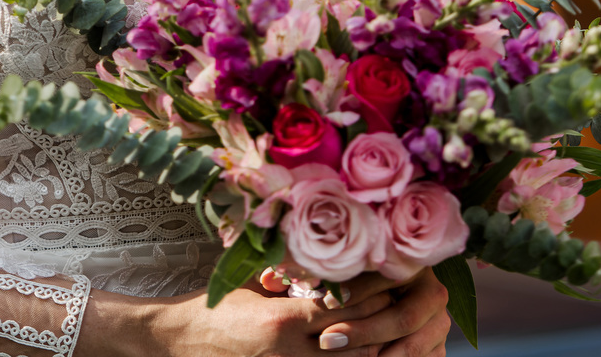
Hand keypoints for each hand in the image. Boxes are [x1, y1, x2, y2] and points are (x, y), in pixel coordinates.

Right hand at [79, 278, 396, 356]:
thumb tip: (333, 255)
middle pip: (360, 336)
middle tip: (417, 291)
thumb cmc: (218, 307)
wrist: (183, 342)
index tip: (399, 266)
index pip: (345, 303)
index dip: (376, 286)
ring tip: (407, 319)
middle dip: (392, 314)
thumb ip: (294, 273)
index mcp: (283, 321)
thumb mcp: (254, 282)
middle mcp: (294, 353)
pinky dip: (358, 354)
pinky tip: (376, 344)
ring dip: (383, 340)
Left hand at [316, 270, 450, 356]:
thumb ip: (347, 272)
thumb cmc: (366, 281)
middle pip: (403, 318)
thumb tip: (315, 277)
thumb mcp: (361, 271)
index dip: (357, 291)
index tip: (326, 303)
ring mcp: (439, 325)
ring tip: (340, 354)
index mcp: (417, 267)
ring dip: (375, 356)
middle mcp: (434, 295)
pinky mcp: (437, 349)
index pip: (390, 280)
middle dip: (362, 332)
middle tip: (327, 340)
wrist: (397, 302)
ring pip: (411, 347)